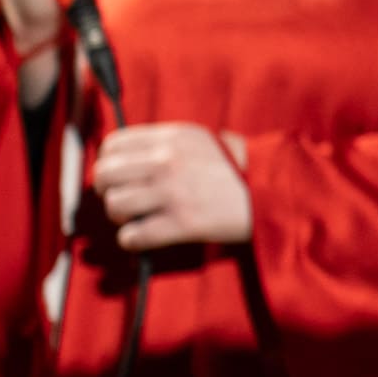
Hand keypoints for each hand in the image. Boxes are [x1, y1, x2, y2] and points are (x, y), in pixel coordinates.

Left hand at [89, 123, 252, 253]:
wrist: (272, 193)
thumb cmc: (239, 169)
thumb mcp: (204, 141)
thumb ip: (168, 143)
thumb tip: (134, 156)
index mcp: (172, 137)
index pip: (113, 145)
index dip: (109, 163)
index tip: (118, 176)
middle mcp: (167, 161)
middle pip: (105, 175)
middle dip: (107, 191)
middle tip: (121, 200)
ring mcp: (172, 192)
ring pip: (115, 205)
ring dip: (121, 217)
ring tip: (136, 219)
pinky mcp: (181, 223)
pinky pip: (133, 235)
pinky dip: (132, 240)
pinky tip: (143, 238)